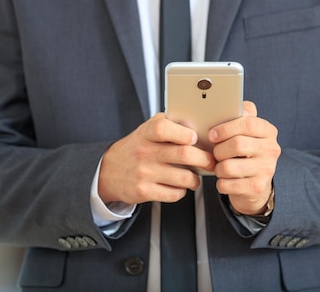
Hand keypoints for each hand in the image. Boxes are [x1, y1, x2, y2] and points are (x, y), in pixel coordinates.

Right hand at [98, 113, 216, 204]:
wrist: (108, 171)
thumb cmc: (135, 148)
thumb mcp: (145, 130)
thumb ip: (167, 123)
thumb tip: (196, 123)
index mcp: (145, 134)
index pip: (163, 128)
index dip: (183, 132)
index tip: (195, 137)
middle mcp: (144, 152)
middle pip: (183, 154)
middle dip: (205, 159)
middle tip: (211, 161)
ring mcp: (144, 173)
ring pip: (184, 177)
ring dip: (196, 179)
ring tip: (196, 177)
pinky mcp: (144, 192)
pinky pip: (174, 194)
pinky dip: (182, 191)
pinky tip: (180, 186)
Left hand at [210, 101, 280, 215]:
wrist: (256, 184)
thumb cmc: (245, 152)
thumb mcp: (246, 132)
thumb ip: (241, 115)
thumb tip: (232, 105)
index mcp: (268, 131)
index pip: (248, 123)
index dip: (226, 128)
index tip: (212, 134)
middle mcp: (271, 149)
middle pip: (237, 144)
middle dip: (219, 150)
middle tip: (216, 153)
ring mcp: (266, 170)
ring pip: (229, 166)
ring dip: (218, 167)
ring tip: (220, 167)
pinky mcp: (257, 187)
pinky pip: (227, 184)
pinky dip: (220, 182)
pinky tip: (224, 180)